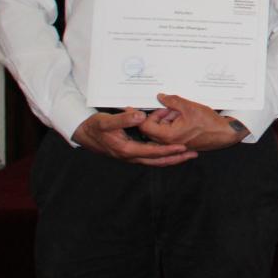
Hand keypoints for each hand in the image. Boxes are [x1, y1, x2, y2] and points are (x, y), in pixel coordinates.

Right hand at [71, 110, 194, 166]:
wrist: (84, 134)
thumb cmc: (95, 127)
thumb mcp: (107, 121)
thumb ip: (124, 119)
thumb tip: (141, 116)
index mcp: (127, 150)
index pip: (152, 152)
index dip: (168, 150)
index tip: (183, 147)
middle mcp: (131, 156)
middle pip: (157, 161)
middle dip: (175, 158)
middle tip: (193, 154)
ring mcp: (131, 155)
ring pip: (155, 160)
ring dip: (171, 158)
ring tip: (187, 154)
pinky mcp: (132, 152)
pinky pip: (151, 156)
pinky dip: (163, 155)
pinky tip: (172, 150)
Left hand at [138, 94, 246, 151]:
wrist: (224, 134)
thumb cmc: (209, 123)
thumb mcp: (189, 107)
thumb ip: (172, 101)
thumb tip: (161, 97)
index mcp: (168, 135)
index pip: (146, 126)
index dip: (152, 115)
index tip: (163, 109)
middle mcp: (169, 143)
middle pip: (152, 130)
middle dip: (160, 118)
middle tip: (173, 110)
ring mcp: (174, 145)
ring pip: (161, 132)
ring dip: (168, 122)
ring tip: (182, 115)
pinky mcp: (180, 145)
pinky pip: (169, 136)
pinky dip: (173, 126)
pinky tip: (185, 120)